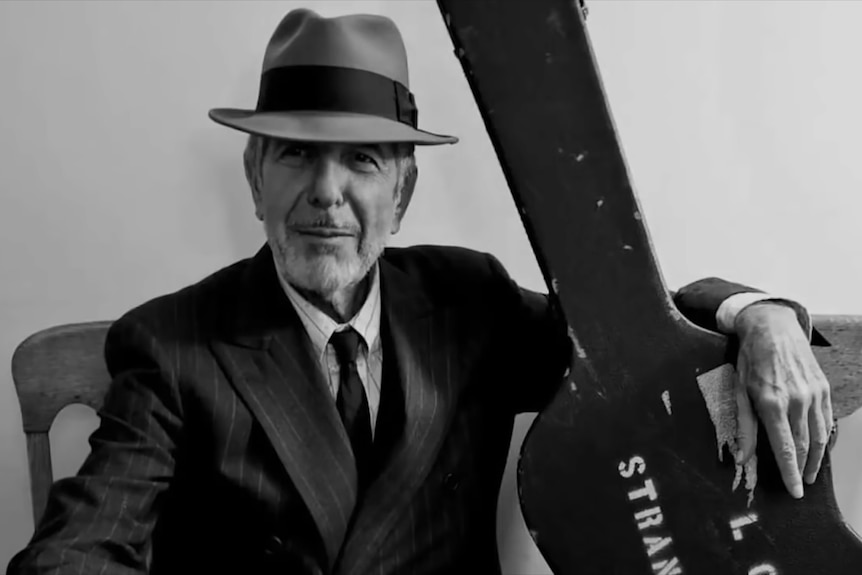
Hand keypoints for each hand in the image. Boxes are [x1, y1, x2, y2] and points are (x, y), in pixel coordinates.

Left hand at [733, 302, 832, 497]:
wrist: (773, 328)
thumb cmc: (750, 360)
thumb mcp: (739, 390)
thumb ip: (744, 426)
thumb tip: (742, 457)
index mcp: (771, 402)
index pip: (785, 447)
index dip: (790, 473)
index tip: (795, 491)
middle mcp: (796, 400)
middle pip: (804, 445)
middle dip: (803, 469)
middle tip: (800, 485)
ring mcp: (813, 393)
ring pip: (820, 435)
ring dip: (816, 458)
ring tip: (809, 472)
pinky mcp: (823, 387)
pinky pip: (827, 419)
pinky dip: (824, 437)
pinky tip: (818, 447)